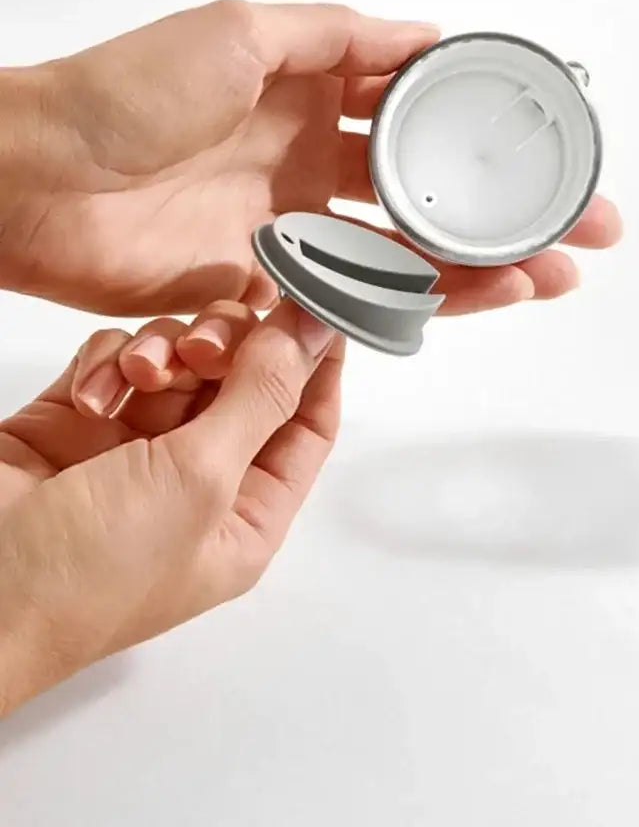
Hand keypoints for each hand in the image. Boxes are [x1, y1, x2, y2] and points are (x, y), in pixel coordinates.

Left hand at [0, 0, 621, 316]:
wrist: (43, 183)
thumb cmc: (125, 96)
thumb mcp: (241, 34)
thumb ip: (337, 37)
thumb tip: (421, 36)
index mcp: (311, 98)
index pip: (421, 119)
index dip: (484, 133)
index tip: (543, 146)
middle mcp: (314, 167)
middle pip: (433, 194)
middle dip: (511, 210)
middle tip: (582, 223)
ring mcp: (301, 229)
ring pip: (413, 252)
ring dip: (488, 263)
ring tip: (554, 271)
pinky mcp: (279, 284)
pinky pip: (365, 295)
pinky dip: (427, 300)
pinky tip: (486, 297)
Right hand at [0, 300, 342, 714]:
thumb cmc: (89, 571)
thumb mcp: (201, 480)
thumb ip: (262, 397)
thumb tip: (316, 334)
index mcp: (247, 513)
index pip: (306, 426)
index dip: (318, 367)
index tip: (320, 307)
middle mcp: (199, 480)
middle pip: (245, 382)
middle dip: (231, 350)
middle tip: (203, 346)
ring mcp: (136, 449)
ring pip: (181, 362)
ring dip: (164, 355)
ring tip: (136, 379)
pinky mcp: (77, 422)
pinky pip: (117, 360)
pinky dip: (109, 363)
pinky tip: (91, 397)